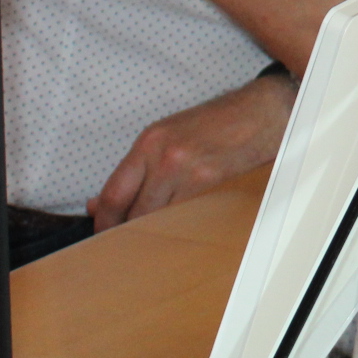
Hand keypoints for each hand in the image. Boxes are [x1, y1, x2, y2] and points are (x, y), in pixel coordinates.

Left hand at [87, 74, 295, 230]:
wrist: (259, 112)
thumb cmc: (212, 124)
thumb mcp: (165, 136)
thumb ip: (134, 170)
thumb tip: (97, 203)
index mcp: (149, 143)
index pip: (114, 195)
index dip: (103, 222)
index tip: (102, 233)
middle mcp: (166, 158)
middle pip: (133, 213)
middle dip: (125, 232)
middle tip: (123, 245)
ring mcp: (191, 174)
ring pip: (158, 221)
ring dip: (152, 234)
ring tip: (152, 240)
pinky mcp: (214, 187)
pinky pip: (185, 220)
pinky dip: (177, 229)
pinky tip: (179, 231)